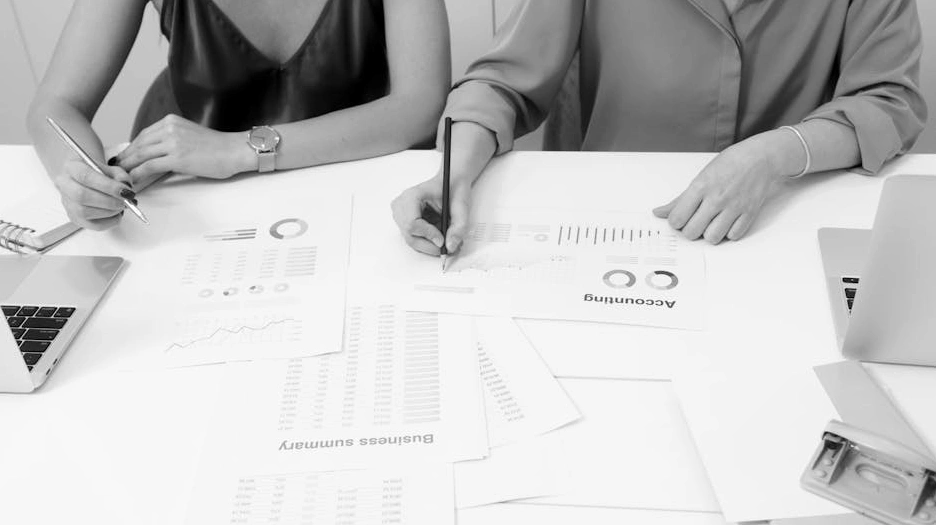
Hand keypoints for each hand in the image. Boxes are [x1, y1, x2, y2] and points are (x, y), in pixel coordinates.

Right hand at [54, 156, 133, 230]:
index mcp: (71, 168)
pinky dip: (109, 222)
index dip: (108, 186)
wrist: (88, 179)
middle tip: (125, 202)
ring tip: (122, 206)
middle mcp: (64, 185)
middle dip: (108, 201)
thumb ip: (120, 176)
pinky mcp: (75, 218)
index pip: (86, 176)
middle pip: (81, 196)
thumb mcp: (111, 168)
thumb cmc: (100, 173)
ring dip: (109, 212)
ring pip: (84, 212)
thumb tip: (126, 188)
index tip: (126, 192)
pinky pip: (92, 225)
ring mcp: (67, 203)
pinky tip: (117, 214)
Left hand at [115, 114, 251, 183]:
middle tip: (115, 169)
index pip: (144, 135)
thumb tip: (158, 155)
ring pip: (140, 155)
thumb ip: (173, 140)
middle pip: (139, 144)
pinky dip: (137, 174)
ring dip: (127, 167)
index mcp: (172, 121)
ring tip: (119, 176)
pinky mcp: (177, 157)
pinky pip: (149, 166)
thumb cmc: (219, 148)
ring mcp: (172, 142)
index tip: (124, 157)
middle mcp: (169, 128)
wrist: (235, 151)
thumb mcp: (191, 136)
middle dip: (125, 158)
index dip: (132, 148)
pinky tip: (132, 180)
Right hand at [391, 173, 471, 255]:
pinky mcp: (405, 221)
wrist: (451, 182)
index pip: (412, 223)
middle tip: (448, 247)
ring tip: (447, 240)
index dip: (427, 235)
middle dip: (430, 245)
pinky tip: (439, 236)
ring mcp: (401, 214)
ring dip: (430, 245)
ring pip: (412, 240)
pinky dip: (428, 242)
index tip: (442, 241)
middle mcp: (402, 205)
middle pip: (409, 235)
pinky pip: (414, 238)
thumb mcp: (461, 206)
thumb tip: (451, 246)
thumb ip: (458, 227)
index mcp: (412, 196)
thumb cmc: (453, 188)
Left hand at [653, 135, 792, 243]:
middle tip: (695, 222)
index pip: (677, 218)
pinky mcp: (749, 213)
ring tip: (711, 223)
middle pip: (692, 232)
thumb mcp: (700, 177)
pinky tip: (726, 222)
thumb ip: (680, 199)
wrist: (760, 157)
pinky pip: (733, 236)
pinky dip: (728, 233)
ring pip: (712, 238)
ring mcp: (734, 207)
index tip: (680, 218)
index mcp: (701, 187)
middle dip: (690, 230)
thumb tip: (660, 213)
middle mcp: (717, 198)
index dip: (676, 222)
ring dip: (709, 234)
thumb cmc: (730, 164)